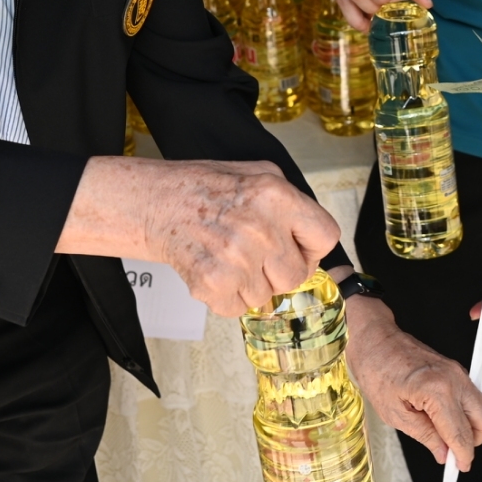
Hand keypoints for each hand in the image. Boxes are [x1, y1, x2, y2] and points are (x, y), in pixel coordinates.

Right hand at [57, 157, 338, 315]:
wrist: (155, 203)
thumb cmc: (204, 187)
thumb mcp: (258, 173)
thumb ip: (291, 201)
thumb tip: (312, 234)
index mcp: (276, 196)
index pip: (326, 237)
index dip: (312, 247)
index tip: (298, 248)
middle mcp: (261, 228)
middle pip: (296, 275)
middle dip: (279, 270)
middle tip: (256, 255)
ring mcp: (237, 259)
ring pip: (267, 296)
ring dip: (251, 284)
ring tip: (229, 257)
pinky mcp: (213, 284)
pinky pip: (239, 308)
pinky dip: (228, 297)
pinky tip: (216, 271)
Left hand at [346, 294, 481, 470]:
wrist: (375, 340)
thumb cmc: (376, 371)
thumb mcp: (394, 414)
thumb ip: (425, 436)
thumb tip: (443, 453)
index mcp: (437, 391)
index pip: (461, 433)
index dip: (463, 456)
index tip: (460, 467)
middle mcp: (454, 379)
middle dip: (475, 440)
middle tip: (455, 451)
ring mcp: (458, 372)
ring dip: (474, 425)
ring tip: (450, 434)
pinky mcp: (456, 369)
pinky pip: (475, 394)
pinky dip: (469, 411)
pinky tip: (448, 418)